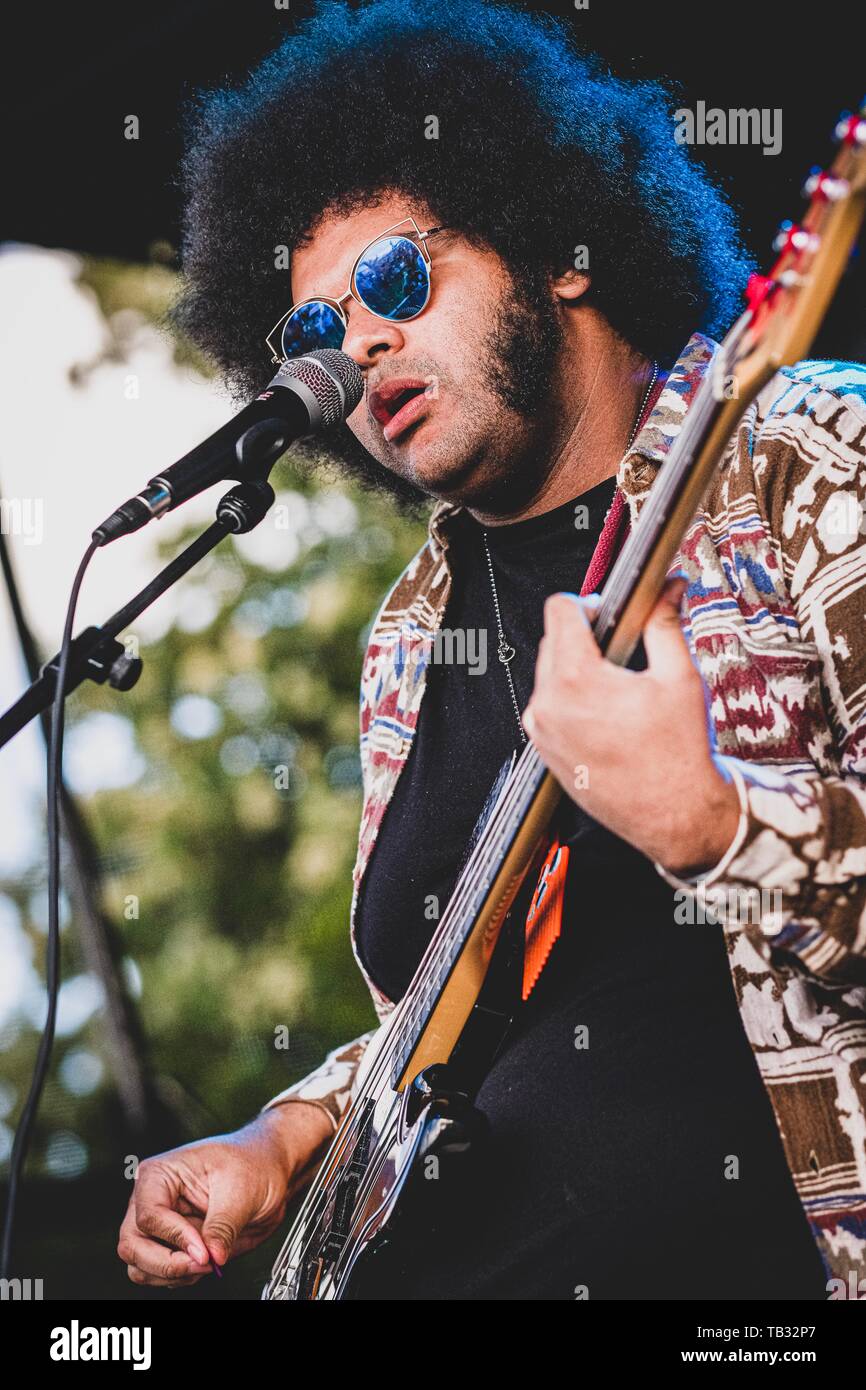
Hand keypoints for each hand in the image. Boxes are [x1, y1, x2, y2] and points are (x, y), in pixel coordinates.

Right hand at [117, 1102, 331, 1287]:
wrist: (267, 1171)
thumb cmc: (252, 1164)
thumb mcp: (242, 1190)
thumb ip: (222, 1226)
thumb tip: (211, 1256)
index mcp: (159, 1174)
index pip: (148, 1216)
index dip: (175, 1238)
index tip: (204, 1250)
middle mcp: (149, 1200)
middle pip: (132, 1245)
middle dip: (166, 1262)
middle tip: (204, 1262)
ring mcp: (158, 1225)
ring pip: (139, 1265)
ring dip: (172, 1274)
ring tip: (210, 1261)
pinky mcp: (170, 1245)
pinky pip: (158, 1274)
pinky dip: (181, 1277)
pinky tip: (208, 1262)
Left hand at [522, 577, 740, 876]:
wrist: (675, 816)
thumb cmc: (679, 755)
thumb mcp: (679, 678)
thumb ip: (665, 624)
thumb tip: (668, 589)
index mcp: (576, 680)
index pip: (559, 610)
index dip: (588, 602)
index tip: (610, 611)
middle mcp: (548, 704)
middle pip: (552, 641)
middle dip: (585, 637)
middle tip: (624, 651)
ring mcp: (541, 731)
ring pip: (549, 674)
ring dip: (577, 669)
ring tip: (618, 688)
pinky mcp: (543, 750)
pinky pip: (549, 707)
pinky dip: (572, 700)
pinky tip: (607, 715)